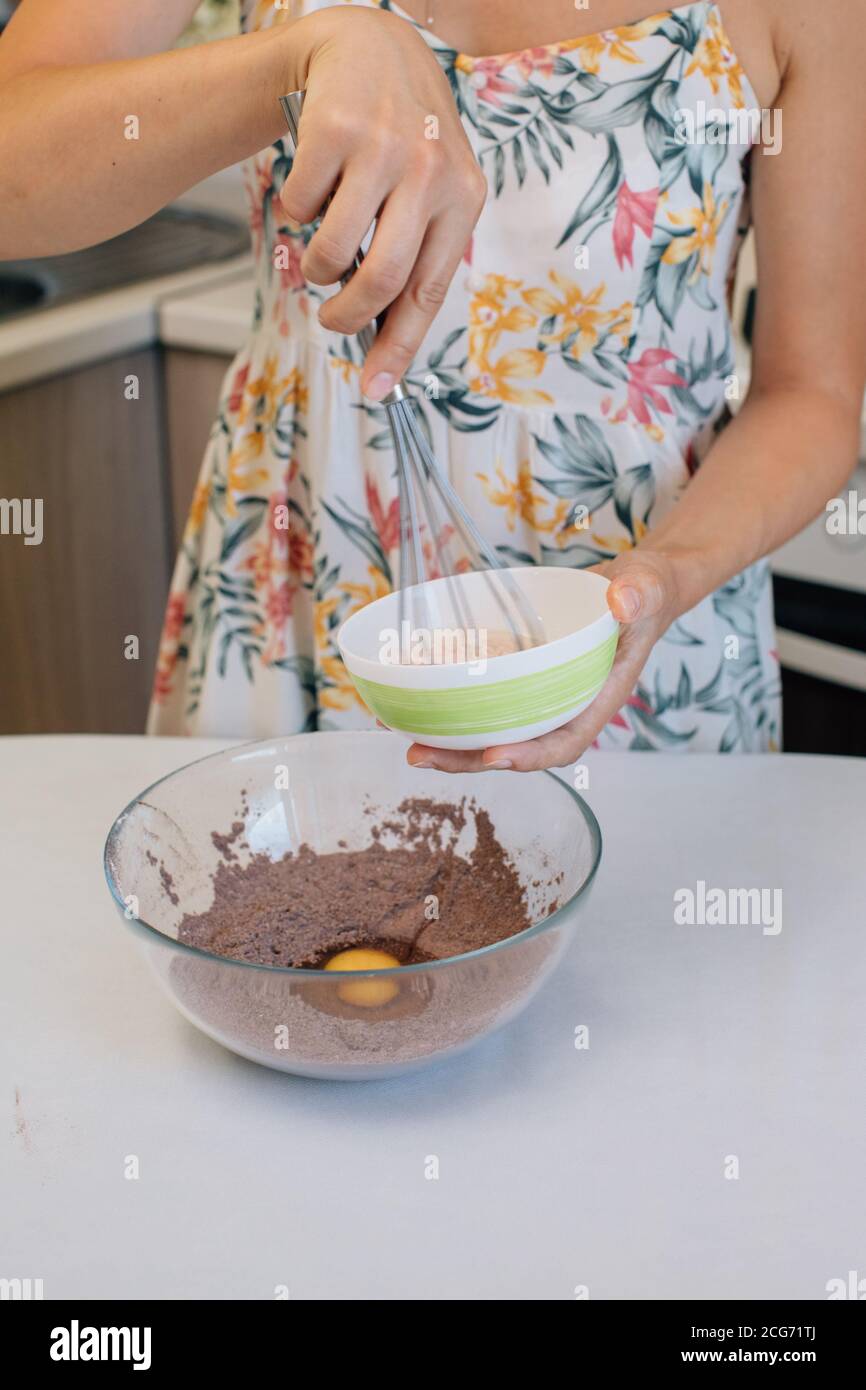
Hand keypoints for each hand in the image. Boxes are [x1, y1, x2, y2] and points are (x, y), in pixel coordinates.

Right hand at [279, 6, 485, 399]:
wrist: (369, 47)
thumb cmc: (400, 139)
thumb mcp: (431, 190)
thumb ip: (416, 256)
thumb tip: (385, 344)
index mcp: (463, 197)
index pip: (429, 291)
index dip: (398, 347)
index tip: (375, 386)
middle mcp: (431, 171)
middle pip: (381, 280)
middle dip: (345, 315)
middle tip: (331, 318)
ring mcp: (384, 146)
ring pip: (334, 250)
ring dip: (314, 266)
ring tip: (320, 248)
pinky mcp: (335, 127)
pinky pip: (300, 207)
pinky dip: (294, 212)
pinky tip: (312, 186)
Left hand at [407, 551, 682, 772]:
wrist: (635, 587)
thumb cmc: (646, 593)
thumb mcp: (647, 587)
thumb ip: (640, 593)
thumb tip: (621, 601)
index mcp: (598, 698)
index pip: (565, 741)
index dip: (531, 755)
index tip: (494, 756)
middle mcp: (565, 704)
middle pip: (516, 745)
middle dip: (469, 757)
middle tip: (421, 755)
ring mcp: (540, 691)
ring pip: (495, 726)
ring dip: (452, 739)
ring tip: (405, 740)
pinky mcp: (522, 673)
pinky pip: (487, 695)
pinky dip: (453, 701)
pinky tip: (415, 698)